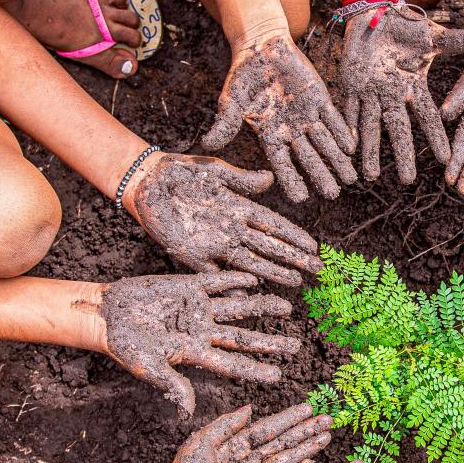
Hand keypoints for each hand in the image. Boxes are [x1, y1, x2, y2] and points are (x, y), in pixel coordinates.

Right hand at [98, 273, 300, 414]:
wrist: (105, 315)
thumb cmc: (124, 346)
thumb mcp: (149, 368)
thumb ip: (172, 384)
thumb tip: (189, 411)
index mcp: (195, 353)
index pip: (232, 364)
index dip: (255, 370)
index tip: (279, 376)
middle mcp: (202, 331)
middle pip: (243, 337)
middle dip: (269, 341)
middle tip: (296, 345)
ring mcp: (197, 308)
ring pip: (237, 308)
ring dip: (261, 306)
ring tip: (286, 306)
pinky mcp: (187, 286)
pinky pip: (216, 283)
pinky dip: (234, 280)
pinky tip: (255, 280)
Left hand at [125, 153, 322, 286]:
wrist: (147, 181)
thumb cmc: (182, 172)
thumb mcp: (215, 170)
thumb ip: (242, 178)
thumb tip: (270, 179)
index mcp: (239, 207)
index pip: (273, 224)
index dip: (294, 235)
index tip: (314, 246)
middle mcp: (231, 228)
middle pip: (268, 246)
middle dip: (292, 258)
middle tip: (316, 270)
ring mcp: (214, 243)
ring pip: (249, 261)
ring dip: (272, 272)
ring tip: (294, 282)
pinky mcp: (192, 254)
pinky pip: (215, 273)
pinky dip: (232, 282)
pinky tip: (250, 292)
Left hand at [159, 403, 333, 462]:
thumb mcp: (202, 443)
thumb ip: (226, 425)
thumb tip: (250, 409)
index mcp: (235, 445)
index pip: (269, 428)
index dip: (289, 419)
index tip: (309, 408)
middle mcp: (248, 461)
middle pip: (283, 443)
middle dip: (306, 432)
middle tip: (328, 420)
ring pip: (286, 462)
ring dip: (307, 450)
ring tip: (326, 437)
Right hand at [199, 34, 356, 201]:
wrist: (262, 47)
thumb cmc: (244, 75)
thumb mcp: (232, 101)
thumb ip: (226, 124)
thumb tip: (208, 145)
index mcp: (270, 135)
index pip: (282, 164)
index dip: (291, 180)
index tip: (301, 198)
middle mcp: (291, 130)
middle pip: (308, 158)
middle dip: (321, 175)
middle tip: (333, 194)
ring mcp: (307, 116)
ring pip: (325, 142)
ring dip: (337, 160)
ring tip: (351, 178)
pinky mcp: (320, 99)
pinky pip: (333, 119)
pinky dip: (342, 132)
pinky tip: (351, 146)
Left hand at [337, 2, 463, 183]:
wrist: (374, 14)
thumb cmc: (405, 26)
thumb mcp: (432, 35)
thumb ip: (457, 41)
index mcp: (413, 86)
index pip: (427, 116)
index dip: (435, 137)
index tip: (444, 159)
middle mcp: (393, 95)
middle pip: (399, 129)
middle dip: (403, 155)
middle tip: (407, 181)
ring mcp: (371, 93)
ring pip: (371, 127)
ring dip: (371, 151)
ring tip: (369, 177)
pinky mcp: (351, 86)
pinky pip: (348, 111)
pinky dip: (348, 128)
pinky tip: (348, 149)